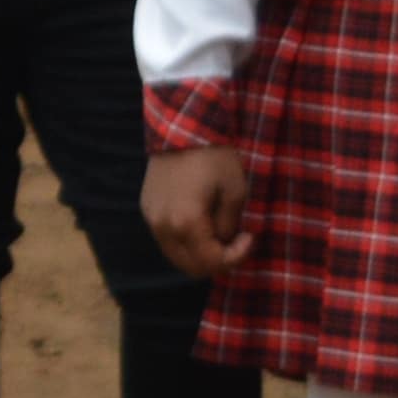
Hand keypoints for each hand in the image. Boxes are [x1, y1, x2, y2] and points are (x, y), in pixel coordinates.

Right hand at [142, 144, 254, 280]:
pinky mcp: (147, 210)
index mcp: (186, 223)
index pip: (211, 262)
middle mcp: (164, 227)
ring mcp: (152, 219)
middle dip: (217, 261)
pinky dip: (185, 242)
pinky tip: (199, 223)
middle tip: (235, 242)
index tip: (249, 236)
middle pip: (190, 267)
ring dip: (199, 254)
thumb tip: (224, 240)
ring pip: (176, 256)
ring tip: (218, 234)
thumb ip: (229, 225)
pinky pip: (166, 239)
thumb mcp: (235, 191)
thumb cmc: (215, 158)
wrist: (183, 129)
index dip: (236, 257)